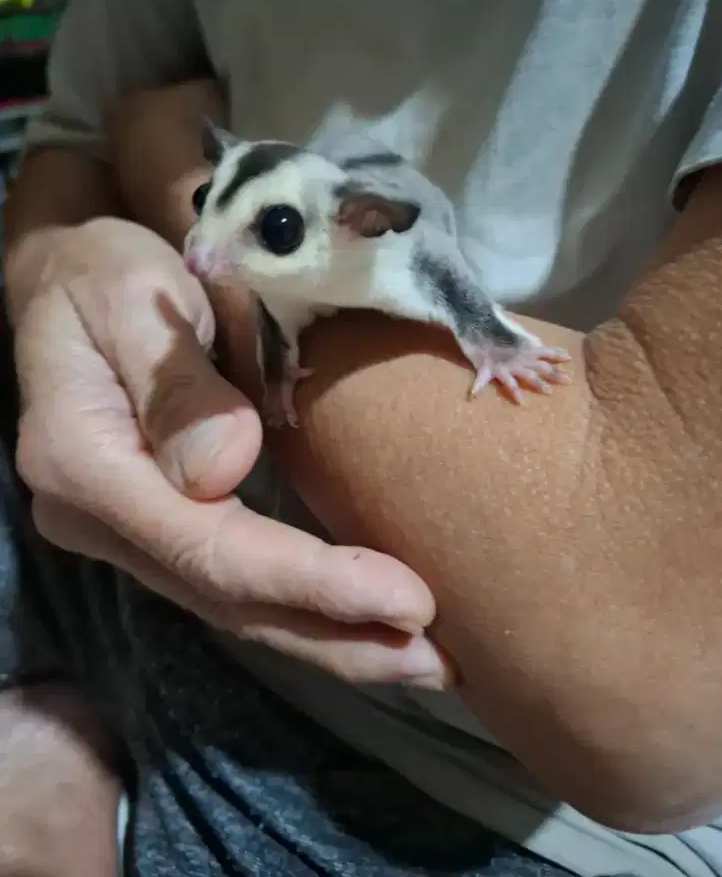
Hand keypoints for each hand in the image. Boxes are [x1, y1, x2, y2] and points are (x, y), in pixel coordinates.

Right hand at [14, 217, 448, 685]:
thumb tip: (223, 471)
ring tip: (419, 659)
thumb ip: (172, 385)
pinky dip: (303, 607)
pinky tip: (362, 621)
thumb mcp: (130, 296)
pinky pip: (235, 581)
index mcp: (85, 464)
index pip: (211, 548)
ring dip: (328, 638)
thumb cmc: (103, 274)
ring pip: (234, 606)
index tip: (408, 600)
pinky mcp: (162, 527)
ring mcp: (129, 533)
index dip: (310, 582)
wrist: (68, 283)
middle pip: (227, 599)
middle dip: (335, 636)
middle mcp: (102, 521)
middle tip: (437, 664)